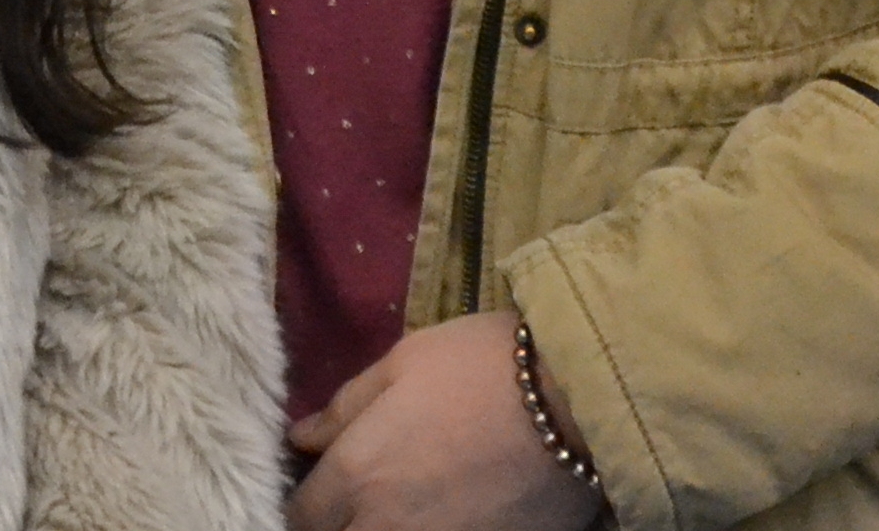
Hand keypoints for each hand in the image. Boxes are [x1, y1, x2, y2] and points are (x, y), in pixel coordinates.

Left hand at [287, 312, 602, 530]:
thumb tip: (302, 439)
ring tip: (398, 508)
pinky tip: (443, 514)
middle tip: (356, 501)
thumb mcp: (403, 363)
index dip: (305, 503)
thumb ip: (346, 408)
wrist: (576, 401)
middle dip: (339, 526)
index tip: (319, 489)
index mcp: (356, 473)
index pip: (302, 516)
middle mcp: (385, 527)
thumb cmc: (481, 366)